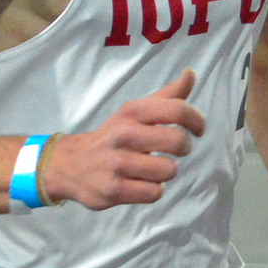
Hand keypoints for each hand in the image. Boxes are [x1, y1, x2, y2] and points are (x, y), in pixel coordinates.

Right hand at [40, 70, 204, 210]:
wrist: (70, 163)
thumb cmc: (113, 136)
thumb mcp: (134, 112)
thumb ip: (166, 96)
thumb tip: (191, 74)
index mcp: (132, 112)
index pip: (177, 110)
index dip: (196, 120)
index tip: (198, 130)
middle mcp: (124, 135)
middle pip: (178, 142)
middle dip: (183, 148)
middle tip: (173, 151)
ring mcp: (118, 163)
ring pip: (168, 171)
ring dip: (165, 172)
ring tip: (151, 169)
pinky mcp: (114, 190)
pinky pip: (154, 193)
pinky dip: (152, 190)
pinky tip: (140, 183)